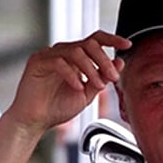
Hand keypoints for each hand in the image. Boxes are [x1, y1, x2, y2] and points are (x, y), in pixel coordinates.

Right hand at [6, 31, 130, 132]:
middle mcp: (61, 52)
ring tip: (97, 86)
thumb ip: (101, 78)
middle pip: (88, 44)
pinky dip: (72, 75)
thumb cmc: (56, 109)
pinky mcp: (37, 62)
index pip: (94, 40)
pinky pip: (59, 62)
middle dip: (104, 60)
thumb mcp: (87, 94)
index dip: (112, 39)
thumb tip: (119, 63)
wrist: (35, 123)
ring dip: (91, 69)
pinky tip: (78, 87)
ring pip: (75, 51)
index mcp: (73, 57)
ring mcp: (48, 55)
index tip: (126, 45)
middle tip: (113, 76)